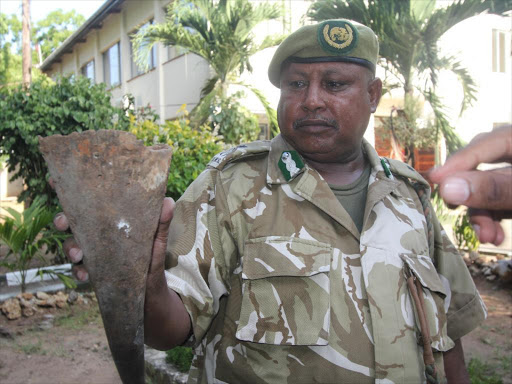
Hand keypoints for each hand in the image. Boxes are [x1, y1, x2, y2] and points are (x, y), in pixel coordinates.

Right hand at [53, 197, 176, 281]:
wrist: (151, 285)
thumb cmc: (152, 254)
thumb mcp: (157, 237)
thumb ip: (161, 221)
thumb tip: (168, 201)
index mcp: (109, 218)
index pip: (87, 201)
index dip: (68, 190)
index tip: (55, 181)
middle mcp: (96, 232)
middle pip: (70, 220)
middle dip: (62, 220)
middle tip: (65, 223)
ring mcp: (91, 250)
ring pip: (70, 244)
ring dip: (70, 248)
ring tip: (79, 254)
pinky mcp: (91, 269)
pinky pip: (77, 269)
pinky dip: (79, 272)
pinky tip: (86, 275)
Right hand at [429, 125, 511, 244]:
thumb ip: (492, 188)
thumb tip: (445, 188)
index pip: (484, 144)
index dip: (457, 163)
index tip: (432, 181)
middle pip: (482, 168)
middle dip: (472, 198)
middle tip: (455, 213)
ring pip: (490, 189)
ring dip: (484, 215)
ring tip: (487, 237)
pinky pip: (501, 201)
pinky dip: (495, 219)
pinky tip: (496, 236)